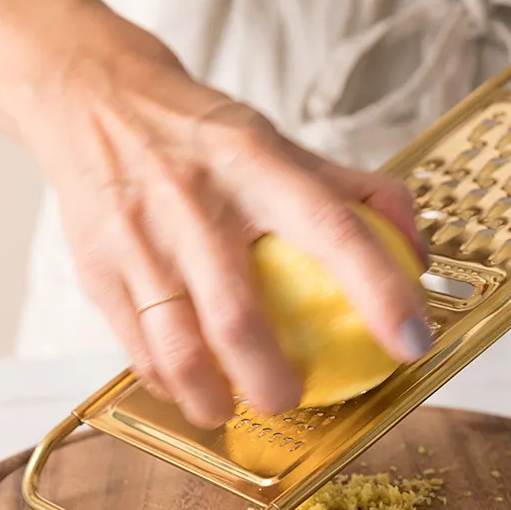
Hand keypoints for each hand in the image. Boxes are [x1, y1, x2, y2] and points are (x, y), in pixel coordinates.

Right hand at [24, 13, 430, 428]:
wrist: (93, 100)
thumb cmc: (200, 134)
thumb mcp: (279, 142)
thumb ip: (356, 190)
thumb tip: (417, 251)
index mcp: (255, 165)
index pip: (331, 229)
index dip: (380, 291)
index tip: (413, 342)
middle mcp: (196, 203)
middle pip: (239, 316)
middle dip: (272, 380)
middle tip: (293, 399)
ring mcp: (141, 240)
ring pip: (178, 347)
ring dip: (211, 397)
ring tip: (231, 409)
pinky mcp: (99, 269)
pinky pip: (137, 347)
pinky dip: (168, 381)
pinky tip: (188, 386)